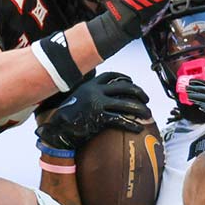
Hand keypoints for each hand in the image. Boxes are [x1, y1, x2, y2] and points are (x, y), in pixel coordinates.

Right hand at [36, 72, 151, 150]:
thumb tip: (98, 93)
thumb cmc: (65, 116)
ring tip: (147, 114)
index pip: (111, 76)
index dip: (124, 78)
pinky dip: (132, 124)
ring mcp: (97, 104)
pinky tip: (138, 128)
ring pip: (126, 104)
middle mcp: (95, 91)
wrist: (57, 128)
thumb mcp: (76, 97)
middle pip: (124, 88)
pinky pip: (121, 120)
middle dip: (139, 92)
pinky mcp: (99, 118)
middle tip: (146, 99)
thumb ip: (87, 92)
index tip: (132, 82)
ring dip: (140, 109)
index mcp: (90, 84)